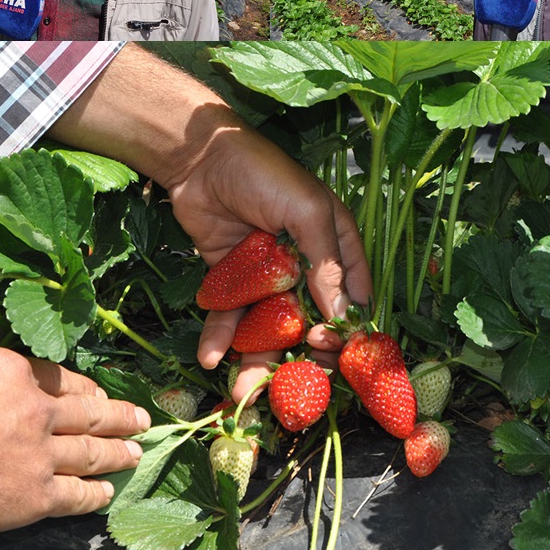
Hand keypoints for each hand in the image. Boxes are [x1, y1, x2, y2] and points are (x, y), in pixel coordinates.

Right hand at [0, 337, 150, 535]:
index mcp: (13, 372)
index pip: (58, 377)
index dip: (81, 386)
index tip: (96, 392)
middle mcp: (38, 411)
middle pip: (88, 412)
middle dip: (119, 415)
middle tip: (141, 419)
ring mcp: (43, 456)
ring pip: (91, 452)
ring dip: (117, 451)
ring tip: (136, 451)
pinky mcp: (37, 497)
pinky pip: (75, 496)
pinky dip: (95, 494)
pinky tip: (107, 494)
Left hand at [168, 122, 370, 397]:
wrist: (198, 156)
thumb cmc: (263, 173)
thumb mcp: (306, 212)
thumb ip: (325, 264)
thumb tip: (343, 318)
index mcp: (335, 246)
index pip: (351, 301)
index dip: (346, 334)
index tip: (335, 362)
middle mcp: (304, 266)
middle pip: (308, 323)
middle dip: (299, 360)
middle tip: (287, 394)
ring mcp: (265, 275)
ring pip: (267, 328)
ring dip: (256, 360)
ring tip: (242, 392)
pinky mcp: (229, 279)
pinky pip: (229, 315)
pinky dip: (221, 336)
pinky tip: (211, 358)